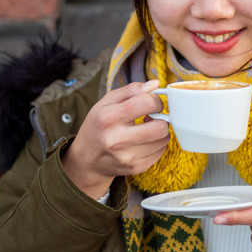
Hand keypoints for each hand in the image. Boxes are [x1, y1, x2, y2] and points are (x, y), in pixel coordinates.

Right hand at [61, 80, 169, 198]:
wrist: (87, 160)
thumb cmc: (98, 126)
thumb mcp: (106, 102)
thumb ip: (131, 90)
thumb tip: (155, 84)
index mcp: (108, 118)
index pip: (146, 103)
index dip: (155, 100)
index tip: (152, 102)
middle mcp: (117, 140)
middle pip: (160, 127)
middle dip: (161, 117)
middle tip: (153, 115)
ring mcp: (128, 157)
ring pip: (164, 139)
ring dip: (160, 130)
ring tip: (147, 127)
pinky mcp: (136, 167)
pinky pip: (161, 151)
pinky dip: (157, 143)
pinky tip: (144, 140)